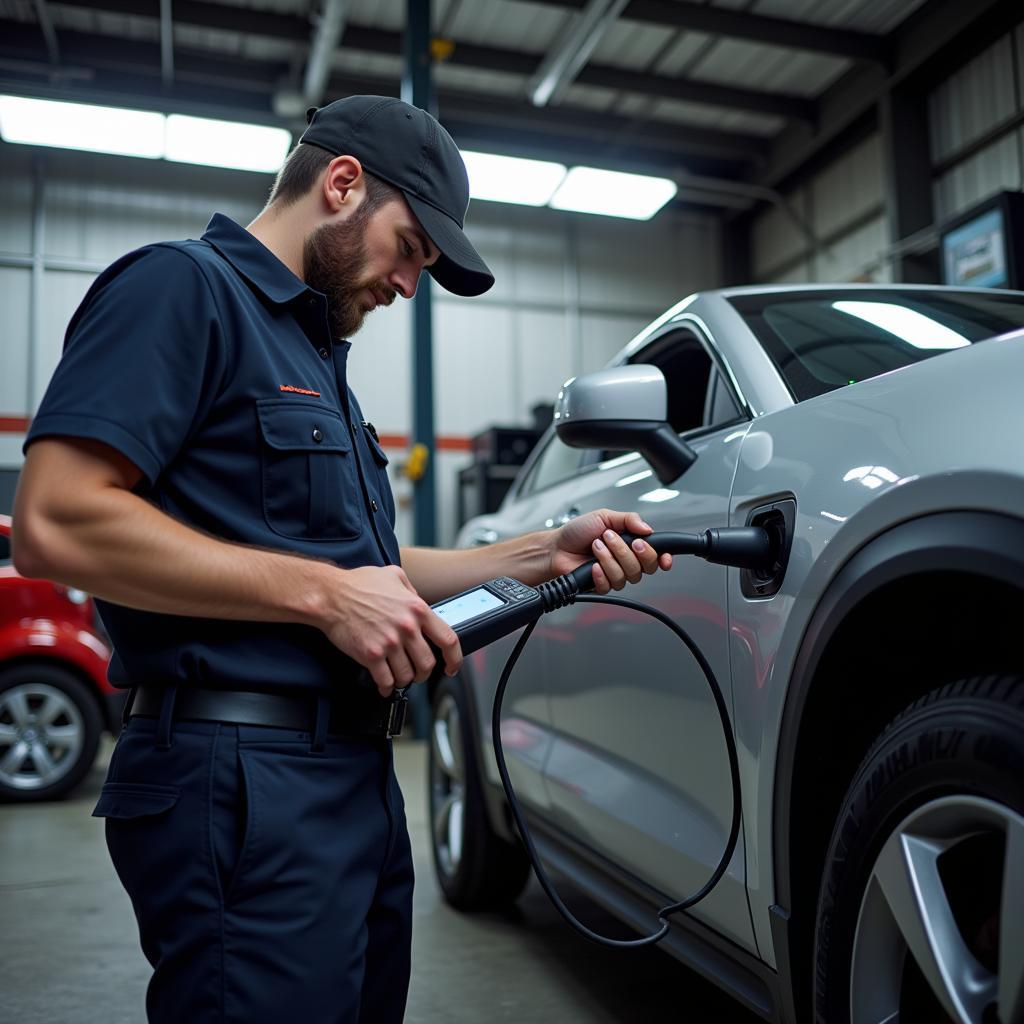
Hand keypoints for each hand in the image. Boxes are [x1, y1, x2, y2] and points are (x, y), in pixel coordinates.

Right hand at [318, 565, 462, 697]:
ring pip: (407, 675)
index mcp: (417, 609)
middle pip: (428, 663)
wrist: (330, 595)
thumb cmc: (358, 584)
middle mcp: (407, 627)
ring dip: (404, 680)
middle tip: (418, 673)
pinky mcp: (371, 655)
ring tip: (398, 676)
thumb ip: (411, 590)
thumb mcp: (394, 575)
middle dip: (424, 673)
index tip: (451, 666)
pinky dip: (386, 687)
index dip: (454, 658)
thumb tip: (419, 601)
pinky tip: (384, 685)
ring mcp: (389, 643)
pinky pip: (385, 681)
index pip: (448, 639)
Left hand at [549, 509, 672, 594]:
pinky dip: (601, 573)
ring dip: (610, 558)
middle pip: (646, 567)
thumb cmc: (578, 531)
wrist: (556, 547)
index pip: (656, 555)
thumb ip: (629, 519)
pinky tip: (592, 565)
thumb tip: (647, 528)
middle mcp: (626, 560)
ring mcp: (615, 574)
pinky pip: (611, 585)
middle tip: (613, 539)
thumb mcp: (604, 516)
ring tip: (596, 546)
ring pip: (627, 576)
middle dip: (628, 551)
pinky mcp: (603, 585)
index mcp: (631, 543)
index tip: (664, 556)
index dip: (664, 558)